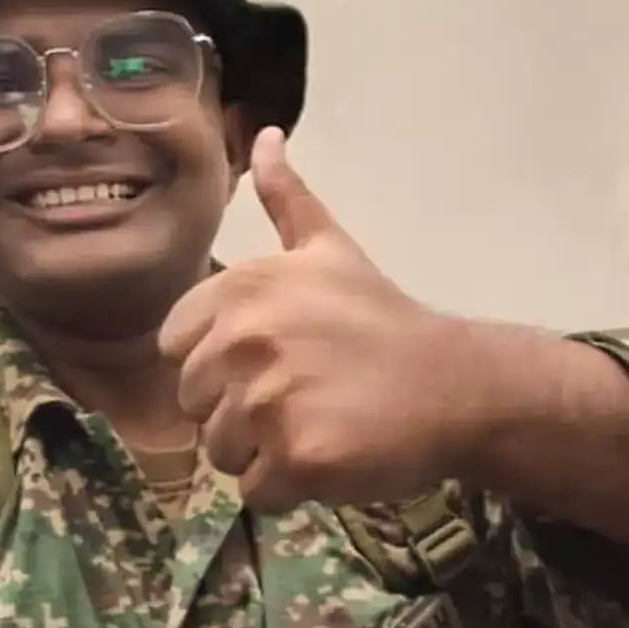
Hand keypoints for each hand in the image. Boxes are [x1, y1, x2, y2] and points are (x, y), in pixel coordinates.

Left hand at [159, 128, 558, 511]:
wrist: (454, 384)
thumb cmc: (382, 321)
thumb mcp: (329, 248)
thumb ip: (284, 197)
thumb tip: (265, 134)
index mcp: (238, 292)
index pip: (174, 351)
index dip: (216, 365)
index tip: (269, 361)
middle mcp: (245, 343)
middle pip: (195, 408)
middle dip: (238, 414)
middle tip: (301, 398)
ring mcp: (270, 403)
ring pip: (221, 454)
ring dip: (262, 453)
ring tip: (317, 425)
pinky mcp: (298, 459)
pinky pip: (255, 493)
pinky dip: (287, 488)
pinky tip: (328, 457)